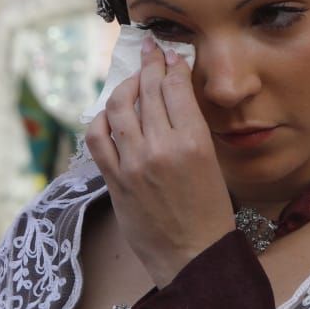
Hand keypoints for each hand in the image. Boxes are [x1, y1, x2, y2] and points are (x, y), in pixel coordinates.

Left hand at [87, 34, 234, 286]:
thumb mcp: (211, 164)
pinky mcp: (114, 179)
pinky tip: (108, 115)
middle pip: (148, 91)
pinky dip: (100, 119)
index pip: (175, 88)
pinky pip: (98, 137)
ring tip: (131, 82)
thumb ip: (191, 131)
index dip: (171, 66)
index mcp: (193, 142)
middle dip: (149, 65)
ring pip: (119, 107)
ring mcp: (133, 163)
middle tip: (150, 52)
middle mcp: (161, 148)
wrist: (192, 255)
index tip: (170, 56)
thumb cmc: (209, 214)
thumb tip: (174, 100)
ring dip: (125, 87)